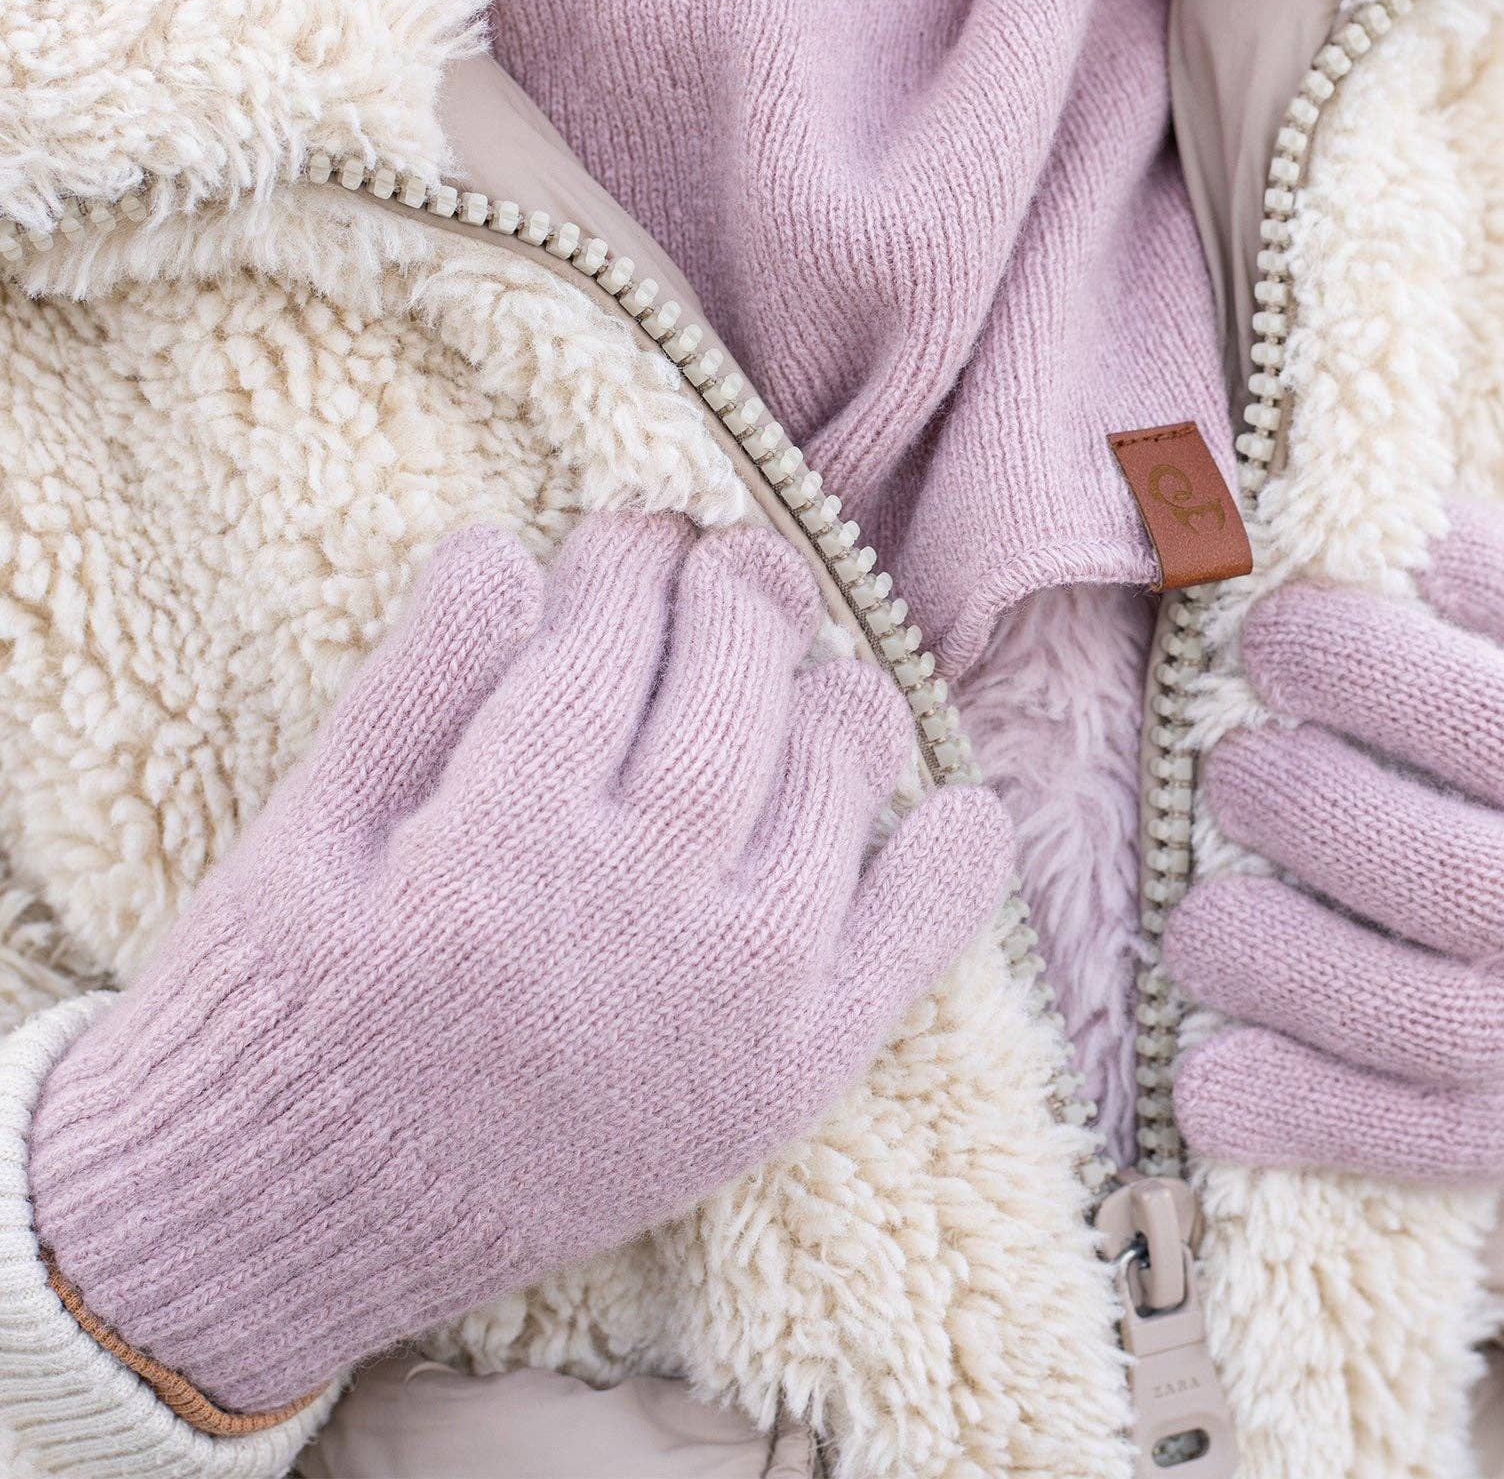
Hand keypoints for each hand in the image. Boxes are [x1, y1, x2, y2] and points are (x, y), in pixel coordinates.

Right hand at [30, 514, 1012, 1411]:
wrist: (294, 1231)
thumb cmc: (290, 1010)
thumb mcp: (305, 834)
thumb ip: (413, 685)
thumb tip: (509, 546)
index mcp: (496, 847)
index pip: (611, 644)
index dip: (629, 562)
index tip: (635, 532)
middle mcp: (635, 918)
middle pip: (736, 690)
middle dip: (735, 596)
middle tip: (724, 564)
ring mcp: (733, 1003)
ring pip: (834, 778)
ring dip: (829, 692)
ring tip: (794, 670)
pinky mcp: (789, 1080)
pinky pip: (915, 936)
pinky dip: (952, 857)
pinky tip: (947, 806)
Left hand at [1166, 499, 1503, 1185]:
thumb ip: (1489, 571)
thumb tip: (1329, 503)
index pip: (1464, 703)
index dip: (1332, 654)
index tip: (1264, 632)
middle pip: (1409, 860)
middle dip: (1275, 795)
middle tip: (1234, 768)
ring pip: (1366, 1002)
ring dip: (1239, 941)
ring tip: (1209, 903)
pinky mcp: (1495, 1134)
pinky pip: (1361, 1136)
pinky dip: (1262, 1104)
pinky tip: (1208, 1062)